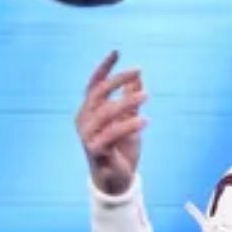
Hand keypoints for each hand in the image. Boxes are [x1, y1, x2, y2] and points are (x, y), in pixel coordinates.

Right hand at [78, 50, 147, 195]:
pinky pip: (111, 134)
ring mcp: (87, 134)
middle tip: (137, 70)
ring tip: (146, 95)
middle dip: (117, 79)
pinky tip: (145, 120)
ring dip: (126, 101)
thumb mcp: (129, 120)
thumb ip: (130, 99)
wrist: (116, 180)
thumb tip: (138, 77)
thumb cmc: (120, 148)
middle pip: (98, 93)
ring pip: (105, 111)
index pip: (93, 84)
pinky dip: (128, 125)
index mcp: (89, 110)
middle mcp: (84, 119)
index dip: (104, 67)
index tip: (117, 51)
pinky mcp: (95, 149)